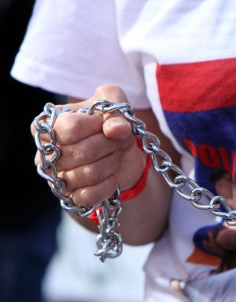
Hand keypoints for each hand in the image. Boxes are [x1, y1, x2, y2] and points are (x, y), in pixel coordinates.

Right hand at [33, 84, 145, 207]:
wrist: (122, 152)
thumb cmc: (111, 123)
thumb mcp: (117, 104)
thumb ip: (117, 111)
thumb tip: (116, 130)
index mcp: (50, 124)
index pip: (71, 128)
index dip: (98, 126)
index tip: (107, 123)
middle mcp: (47, 152)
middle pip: (84, 151)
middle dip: (111, 144)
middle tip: (117, 140)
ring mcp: (56, 177)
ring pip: (91, 173)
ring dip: (112, 162)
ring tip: (113, 155)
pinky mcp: (70, 197)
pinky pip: (90, 195)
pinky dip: (109, 185)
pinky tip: (111, 175)